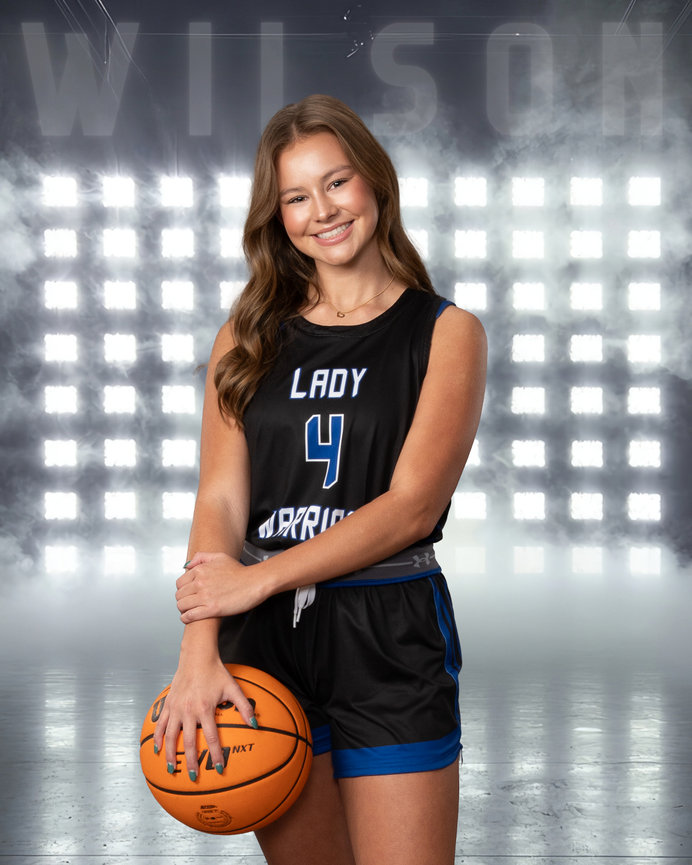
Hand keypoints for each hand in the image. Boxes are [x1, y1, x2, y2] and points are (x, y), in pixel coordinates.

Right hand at [152, 654, 256, 779]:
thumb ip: (244, 706)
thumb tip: (255, 723)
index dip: (215, 754)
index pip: (211, 737)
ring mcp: (176, 708)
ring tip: (171, 769)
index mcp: (205, 708)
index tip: (219, 768)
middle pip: (189, 742)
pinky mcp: (168, 704)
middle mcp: (188, 710)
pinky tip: (157, 748)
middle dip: (191, 761)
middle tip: (193, 777)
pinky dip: (158, 737)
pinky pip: (161, 724)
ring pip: (170, 736)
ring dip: (170, 754)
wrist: (197, 656)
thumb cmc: (216, 672)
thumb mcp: (233, 688)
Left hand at [175, 552, 266, 622]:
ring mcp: (205, 596)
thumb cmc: (240, 572)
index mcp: (200, 570)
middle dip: (183, 600)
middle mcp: (200, 582)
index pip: (179, 583)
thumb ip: (201, 557)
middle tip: (190, 602)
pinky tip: (191, 617)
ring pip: (181, 606)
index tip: (188, 594)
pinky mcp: (211, 609)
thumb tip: (187, 565)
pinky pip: (189, 616)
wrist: (255, 583)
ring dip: (184, 609)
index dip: (183, 590)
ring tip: (191, 610)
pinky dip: (187, 618)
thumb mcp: (220, 557)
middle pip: (179, 595)